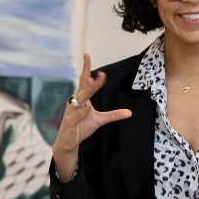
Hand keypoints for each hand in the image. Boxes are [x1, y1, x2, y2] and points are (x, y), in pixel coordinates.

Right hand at [52, 54, 131, 179]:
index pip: (84, 81)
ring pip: (78, 99)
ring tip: (91, 82)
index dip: (86, 68)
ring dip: (86, 91)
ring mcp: (71, 112)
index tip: (87, 56)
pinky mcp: (69, 122)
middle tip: (91, 64)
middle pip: (81, 86)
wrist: (69, 142)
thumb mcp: (100, 120)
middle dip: (86, 74)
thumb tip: (129, 113)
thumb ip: (113, 115)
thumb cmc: (81, 127)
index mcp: (81, 98)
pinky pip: (75, 115)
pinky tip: (86, 106)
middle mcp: (75, 102)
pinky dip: (81, 111)